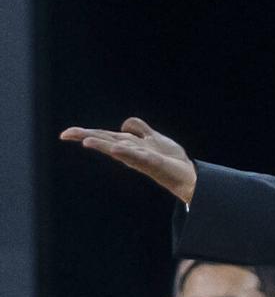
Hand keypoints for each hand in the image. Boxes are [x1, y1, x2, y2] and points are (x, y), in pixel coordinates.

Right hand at [60, 117, 196, 203]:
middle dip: (86, 136)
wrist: (187, 173)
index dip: (85, 133)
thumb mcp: (153, 137)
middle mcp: (130, 151)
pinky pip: (137, 156)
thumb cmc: (168, 158)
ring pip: (118, 148)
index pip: (103, 136)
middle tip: (65, 134)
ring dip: (102, 145)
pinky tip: (115, 149)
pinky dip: (126, 152)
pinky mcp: (152, 162)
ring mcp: (140, 157)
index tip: (65, 134)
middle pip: (106, 140)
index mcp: (128, 144)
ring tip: (86, 142)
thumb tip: (124, 124)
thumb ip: (139, 129)